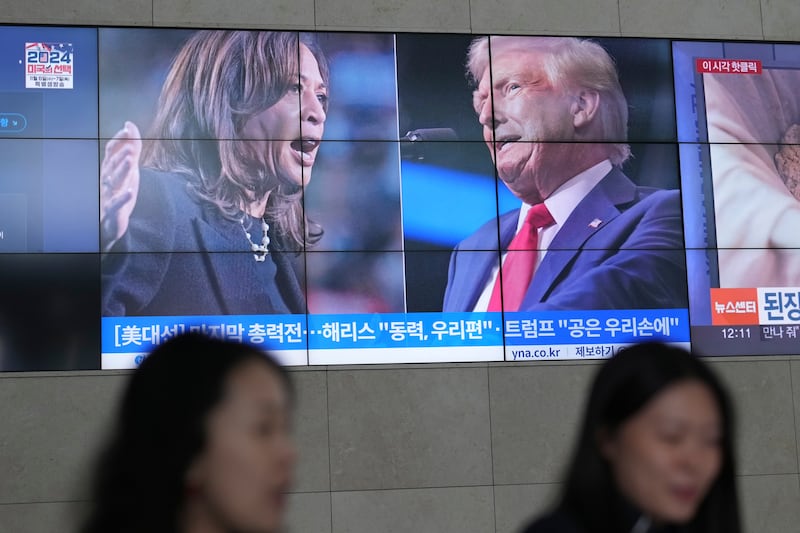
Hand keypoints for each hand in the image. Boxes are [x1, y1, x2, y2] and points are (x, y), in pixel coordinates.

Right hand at [101, 121, 141, 251]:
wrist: (109, 223)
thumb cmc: (117, 191)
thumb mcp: (126, 168)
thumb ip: (130, 148)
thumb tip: (130, 125)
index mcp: (108, 169)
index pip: (110, 151)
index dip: (119, 140)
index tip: (127, 129)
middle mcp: (106, 180)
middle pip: (113, 166)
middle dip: (121, 156)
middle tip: (131, 148)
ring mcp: (108, 195)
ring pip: (115, 182)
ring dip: (122, 171)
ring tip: (131, 162)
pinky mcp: (113, 211)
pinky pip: (117, 204)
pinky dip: (123, 197)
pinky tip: (130, 192)